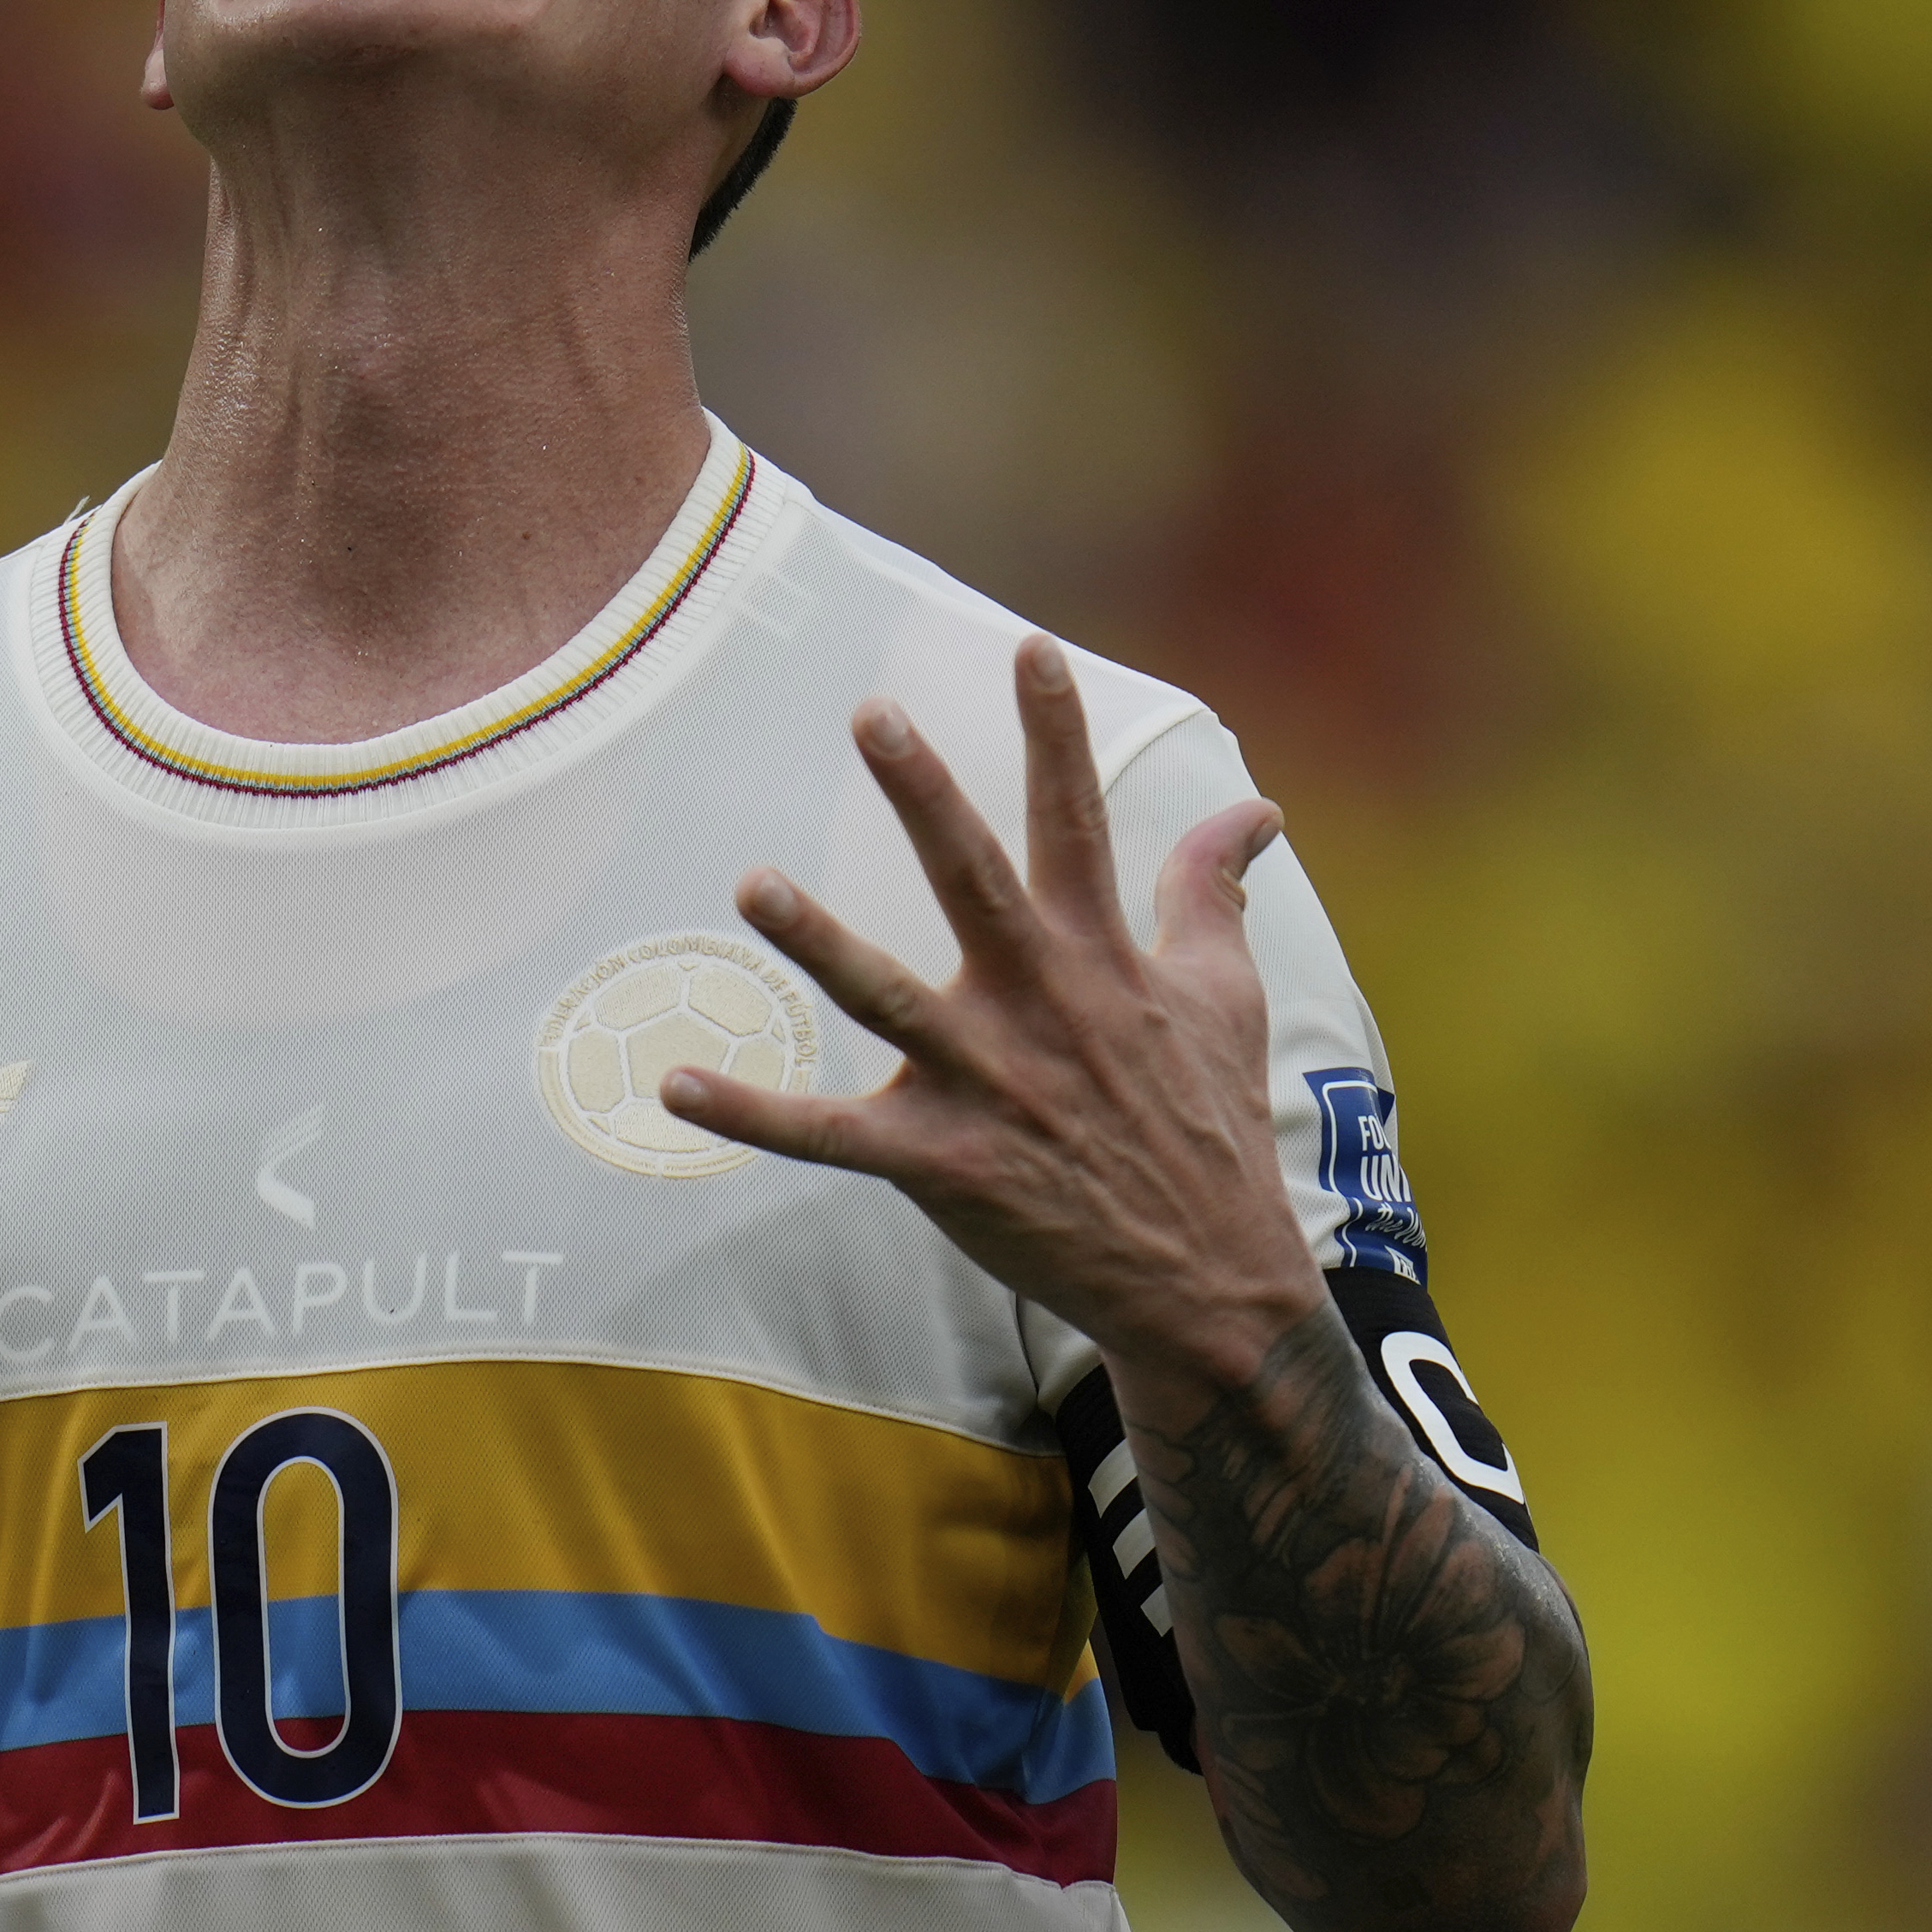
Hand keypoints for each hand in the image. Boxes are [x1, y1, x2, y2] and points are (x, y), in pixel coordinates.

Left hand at [665, 639, 1316, 1407]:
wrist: (1208, 1283)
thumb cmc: (1208, 1126)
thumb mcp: (1225, 997)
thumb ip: (1214, 892)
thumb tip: (1256, 807)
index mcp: (1101, 957)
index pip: (1079, 824)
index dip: (1057, 735)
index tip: (1030, 647)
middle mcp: (1040, 1005)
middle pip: (976, 883)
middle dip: (926, 798)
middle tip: (873, 715)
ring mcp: (988, 1084)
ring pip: (888, 1001)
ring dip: (818, 942)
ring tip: (752, 881)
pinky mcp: (943, 1163)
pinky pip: (829, 1137)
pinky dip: (752, 1114)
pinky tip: (674, 1083)